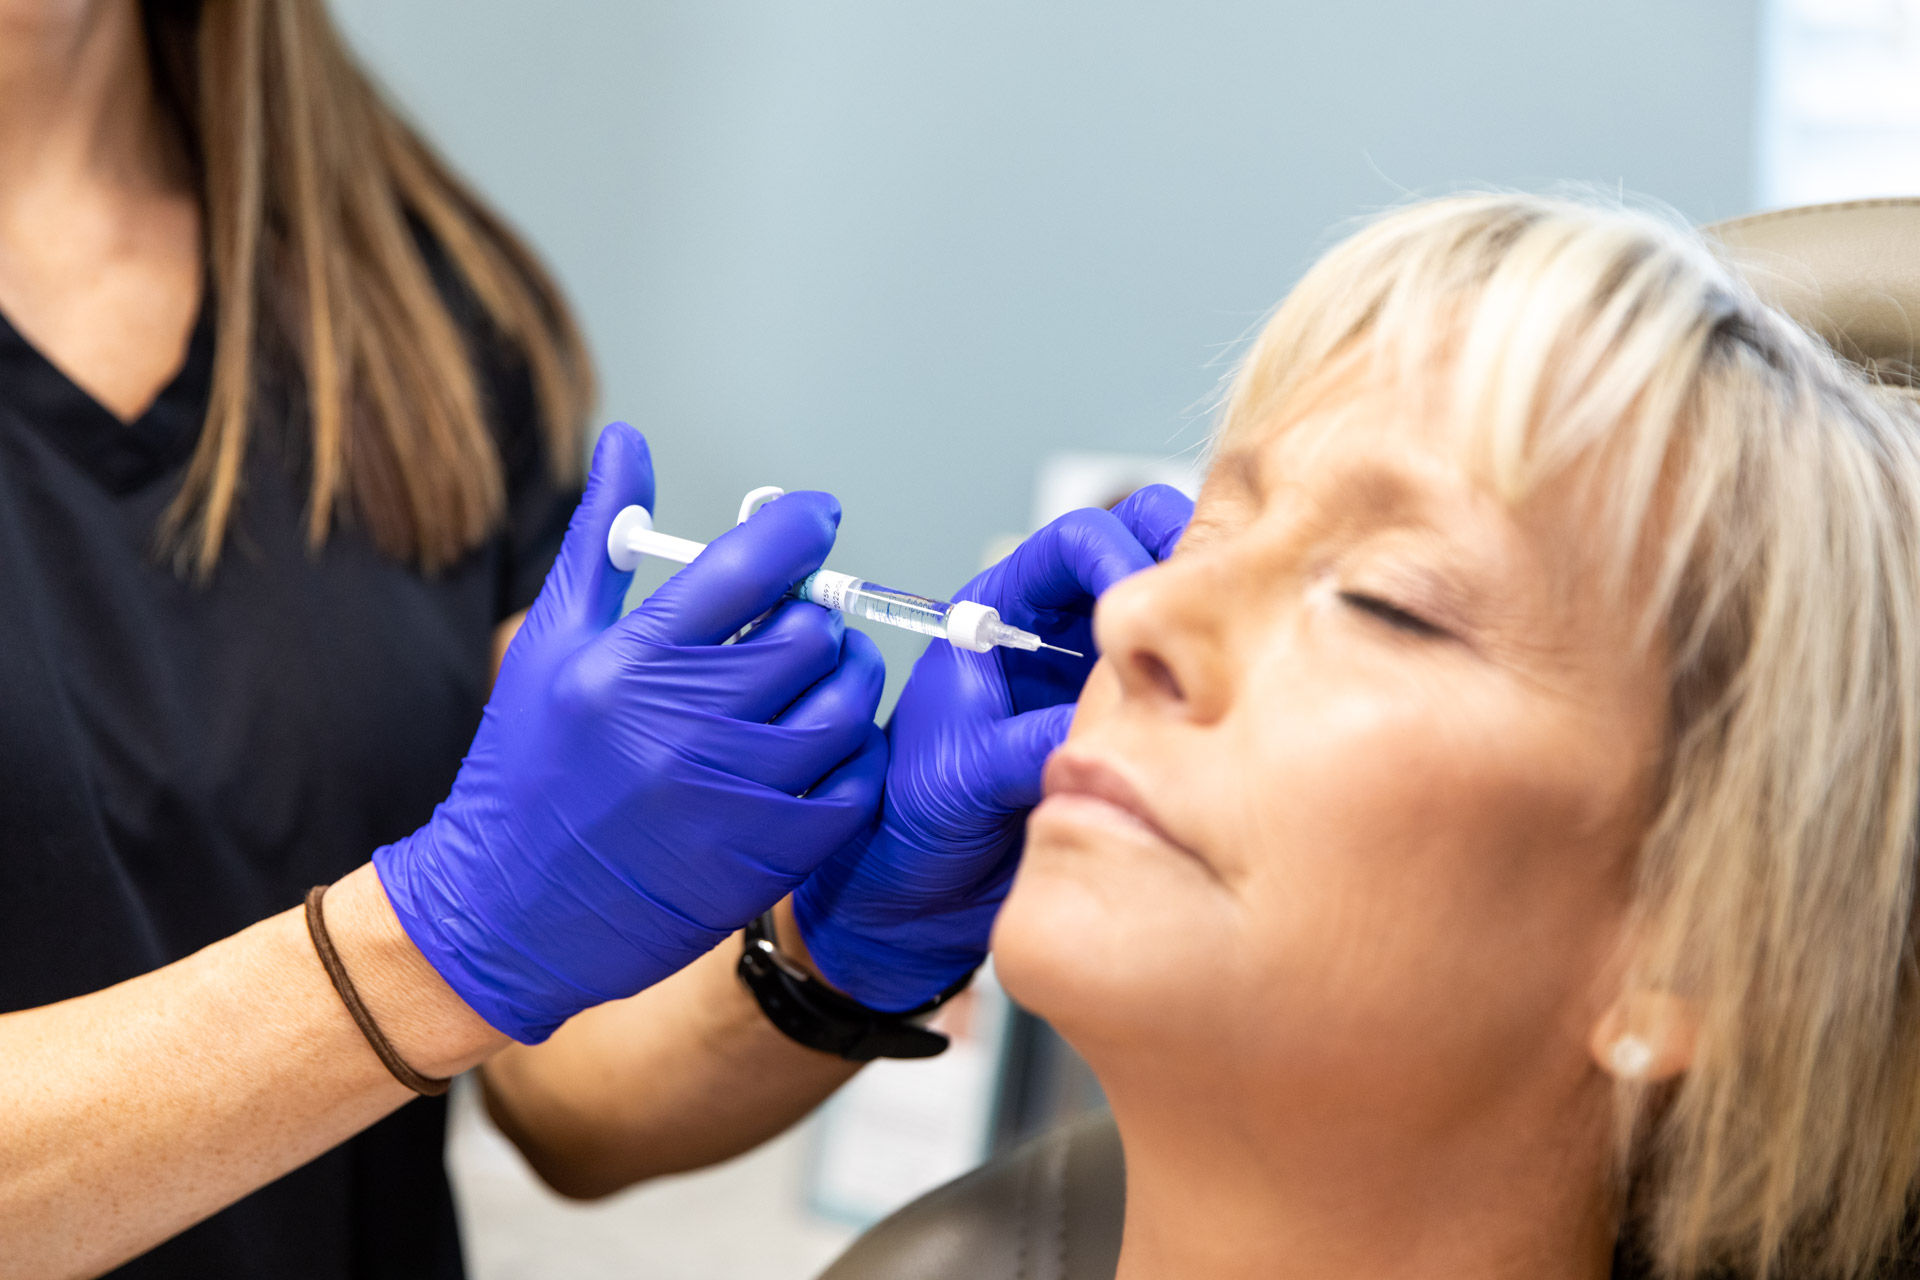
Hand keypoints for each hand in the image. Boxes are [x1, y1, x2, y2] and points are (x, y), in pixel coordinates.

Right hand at [376, 424, 888, 1042]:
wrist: (508, 914)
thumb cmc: (526, 769)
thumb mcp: (549, 644)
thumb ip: (601, 539)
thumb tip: (628, 442)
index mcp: (631, 661)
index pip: (752, 563)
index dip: (801, 526)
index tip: (814, 519)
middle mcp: (685, 724)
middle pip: (812, 630)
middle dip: (814, 612)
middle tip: (795, 619)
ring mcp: (734, 794)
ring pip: (846, 702)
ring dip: (843, 677)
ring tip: (811, 678)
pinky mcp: (769, 855)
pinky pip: (857, 781)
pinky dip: (852, 753)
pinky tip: (818, 746)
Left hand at [792, 485, 1193, 1009]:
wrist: (915, 897)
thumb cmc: (912, 821)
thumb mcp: (968, 772)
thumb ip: (1034, 738)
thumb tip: (1116, 721)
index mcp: (997, 613)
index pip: (1077, 539)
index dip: (1122, 552)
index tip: (1147, 601)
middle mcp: (1053, 632)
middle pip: (1141, 553)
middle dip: (1183, 570)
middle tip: (1211, 619)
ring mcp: (1094, 675)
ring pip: (1172, 619)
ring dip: (1202, 632)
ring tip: (1220, 673)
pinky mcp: (1126, 722)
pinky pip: (1182, 687)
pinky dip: (1208, 692)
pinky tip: (1219, 724)